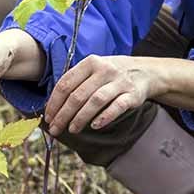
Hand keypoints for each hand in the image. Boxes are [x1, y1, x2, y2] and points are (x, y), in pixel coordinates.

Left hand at [44, 55, 158, 136]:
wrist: (144, 71)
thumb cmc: (110, 75)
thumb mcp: (92, 70)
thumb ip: (75, 83)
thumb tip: (52, 108)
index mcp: (90, 63)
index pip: (66, 84)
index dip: (54, 103)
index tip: (48, 118)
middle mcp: (104, 70)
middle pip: (78, 95)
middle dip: (63, 115)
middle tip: (56, 129)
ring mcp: (119, 82)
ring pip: (95, 101)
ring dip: (80, 118)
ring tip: (72, 129)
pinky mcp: (132, 94)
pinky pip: (117, 107)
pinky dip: (104, 117)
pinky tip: (94, 126)